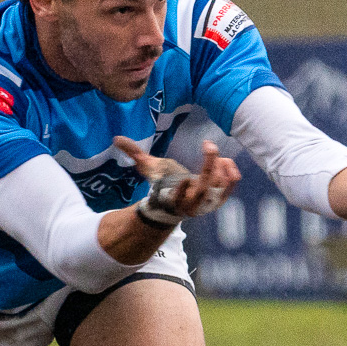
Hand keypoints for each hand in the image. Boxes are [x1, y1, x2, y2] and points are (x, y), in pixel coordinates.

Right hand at [115, 137, 239, 219]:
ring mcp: (207, 203)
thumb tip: (115, 137)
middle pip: (203, 188)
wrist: (176, 207)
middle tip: (208, 145)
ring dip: (221, 169)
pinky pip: (230, 187)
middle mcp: (191, 204)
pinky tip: (225, 160)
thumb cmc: (162, 185)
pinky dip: (230, 174)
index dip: (183, 191)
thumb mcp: (149, 169)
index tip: (186, 179)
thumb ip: (134, 153)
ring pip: (219, 188)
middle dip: (209, 166)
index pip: (178, 198)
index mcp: (173, 199)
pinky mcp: (219, 199)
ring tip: (217, 153)